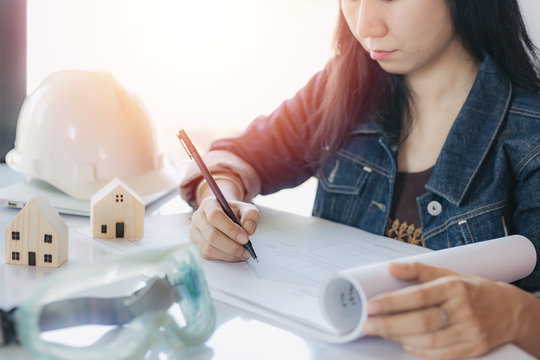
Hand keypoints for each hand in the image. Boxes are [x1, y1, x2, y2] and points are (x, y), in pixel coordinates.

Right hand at [190, 196, 259, 261]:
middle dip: (232, 246)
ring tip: (243, 253)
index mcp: (209, 204)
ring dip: (229, 254)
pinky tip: (235, 255)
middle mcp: (198, 217)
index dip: (230, 229)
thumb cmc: (235, 213)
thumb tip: (248, 229)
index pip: (215, 216)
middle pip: (212, 235)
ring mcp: (195, 232)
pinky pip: (209, 255)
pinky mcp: (196, 245)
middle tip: (247, 250)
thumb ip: (251, 215)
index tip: (245, 238)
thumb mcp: (246, 209)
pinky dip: (224, 257)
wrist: (226, 217)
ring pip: (209, 248)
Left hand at [362, 262, 528, 358]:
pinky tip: (405, 345)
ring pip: (429, 341)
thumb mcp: (448, 273)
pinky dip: (420, 352)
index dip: (392, 302)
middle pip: (421, 322)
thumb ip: (418, 270)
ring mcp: (470, 332)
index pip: (419, 296)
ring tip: (381, 332)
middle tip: (367, 324)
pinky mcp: (474, 349)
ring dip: (400, 338)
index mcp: (454, 287)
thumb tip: (391, 268)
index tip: (371, 306)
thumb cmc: (472, 289)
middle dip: (390, 325)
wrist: (510, 310)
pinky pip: (442, 355)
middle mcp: (463, 310)